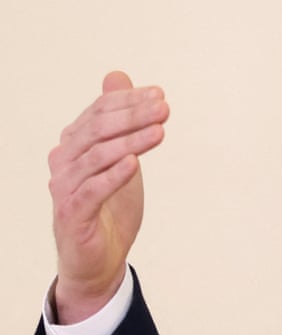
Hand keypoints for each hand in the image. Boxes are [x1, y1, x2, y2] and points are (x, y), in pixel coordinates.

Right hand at [48, 71, 169, 323]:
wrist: (99, 258)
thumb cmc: (110, 204)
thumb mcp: (120, 156)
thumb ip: (118, 119)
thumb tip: (117, 76)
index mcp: (74, 144)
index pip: (98, 112)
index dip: (128, 102)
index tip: (160, 96)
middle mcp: (64, 162)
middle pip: (96, 130)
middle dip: (132, 117)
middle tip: (164, 109)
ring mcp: (64, 189)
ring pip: (95, 157)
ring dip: (130, 142)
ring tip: (159, 132)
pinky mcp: (72, 215)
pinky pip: (91, 191)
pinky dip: (113, 175)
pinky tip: (134, 164)